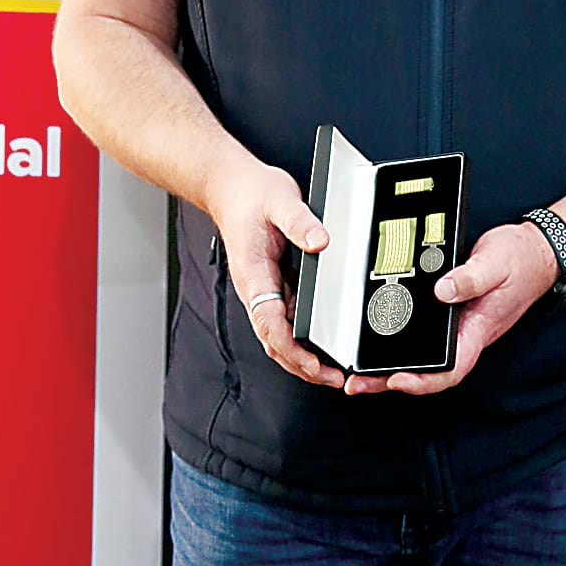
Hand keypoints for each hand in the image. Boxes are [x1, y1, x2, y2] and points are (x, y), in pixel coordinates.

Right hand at [210, 155, 345, 388]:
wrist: (233, 187)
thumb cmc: (251, 195)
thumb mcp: (280, 200)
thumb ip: (300, 222)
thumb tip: (320, 242)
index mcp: (254, 275)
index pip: (269, 323)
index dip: (291, 348)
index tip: (313, 363)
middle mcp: (257, 288)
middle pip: (275, 341)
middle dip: (302, 365)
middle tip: (333, 377)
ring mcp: (266, 288)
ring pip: (281, 334)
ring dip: (303, 355)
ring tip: (333, 368)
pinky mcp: (275, 282)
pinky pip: (289, 317)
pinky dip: (305, 334)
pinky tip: (324, 337)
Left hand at [345, 220, 556, 396]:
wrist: (535, 251)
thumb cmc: (520, 260)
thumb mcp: (495, 264)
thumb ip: (470, 278)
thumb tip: (442, 291)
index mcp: (476, 330)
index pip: (449, 370)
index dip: (422, 381)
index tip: (396, 380)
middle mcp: (464, 334)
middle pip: (426, 370)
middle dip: (390, 380)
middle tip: (357, 382)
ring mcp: (457, 325)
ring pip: (420, 355)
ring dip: (389, 364)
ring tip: (359, 368)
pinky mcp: (450, 312)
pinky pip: (422, 334)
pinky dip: (398, 339)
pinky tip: (378, 336)